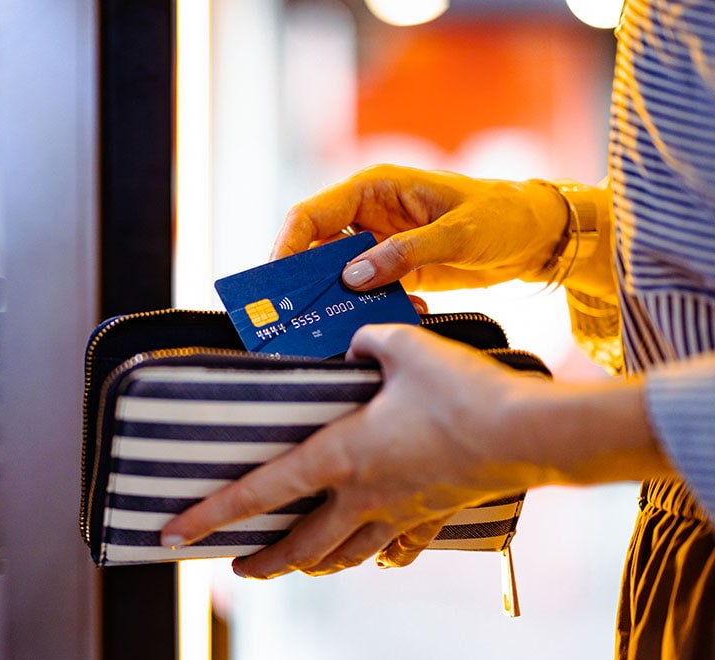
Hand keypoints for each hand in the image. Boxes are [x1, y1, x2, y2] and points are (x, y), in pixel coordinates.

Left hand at [161, 324, 551, 578]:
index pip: (262, 490)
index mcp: (342, 455)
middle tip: (238, 566)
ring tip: (295, 563)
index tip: (173, 533)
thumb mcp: (404, 347)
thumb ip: (366, 342)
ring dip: (312, 563)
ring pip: (343, 556)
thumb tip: (353, 344)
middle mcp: (363, 494)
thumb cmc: (461, 391)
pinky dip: (376, 557)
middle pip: (300, 546)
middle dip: (263, 561)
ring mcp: (398, 512)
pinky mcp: (431, 515)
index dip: (212, 512)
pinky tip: (375, 558)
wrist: (527, 434)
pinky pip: (396, 549)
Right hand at [271, 164, 568, 291]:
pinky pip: (368, 291)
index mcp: (374, 189)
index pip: (312, 214)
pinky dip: (374, 307)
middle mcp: (368, 215)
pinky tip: (402, 314)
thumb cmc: (498, 216)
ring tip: (342, 323)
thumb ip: (405, 252)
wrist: (531, 237)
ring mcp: (379, 244)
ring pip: (338, 274)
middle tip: (295, 313)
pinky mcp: (395, 270)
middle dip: (305, 279)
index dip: (287, 244)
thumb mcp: (456, 232)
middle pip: (316, 247)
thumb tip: (352, 276)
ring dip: (339, 299)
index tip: (276, 279)